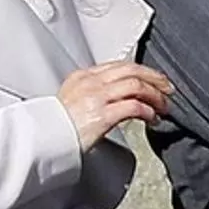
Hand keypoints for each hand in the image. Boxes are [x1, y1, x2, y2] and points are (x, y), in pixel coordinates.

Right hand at [56, 62, 172, 151]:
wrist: (41, 142)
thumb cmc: (55, 127)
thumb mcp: (71, 100)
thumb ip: (91, 94)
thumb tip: (114, 98)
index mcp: (83, 77)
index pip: (120, 65)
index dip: (141, 71)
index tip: (153, 79)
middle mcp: (90, 83)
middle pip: (132, 70)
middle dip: (154, 78)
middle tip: (167, 88)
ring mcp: (96, 98)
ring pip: (136, 86)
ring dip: (155, 96)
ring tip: (162, 106)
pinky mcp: (102, 116)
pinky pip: (134, 107)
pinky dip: (148, 111)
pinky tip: (152, 118)